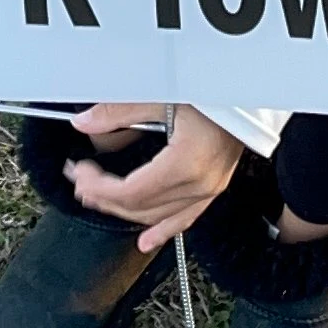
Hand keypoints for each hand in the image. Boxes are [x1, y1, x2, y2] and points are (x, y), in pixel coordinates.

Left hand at [66, 104, 244, 253]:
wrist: (248, 88)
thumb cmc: (214, 88)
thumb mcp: (163, 92)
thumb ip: (119, 110)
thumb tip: (85, 121)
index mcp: (186, 162)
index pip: (131, 191)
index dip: (100, 188)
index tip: (79, 174)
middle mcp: (201, 182)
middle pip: (142, 206)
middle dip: (105, 198)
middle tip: (81, 184)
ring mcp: (210, 187)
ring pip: (159, 215)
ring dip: (126, 212)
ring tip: (100, 203)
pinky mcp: (214, 184)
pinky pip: (185, 217)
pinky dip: (163, 229)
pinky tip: (148, 240)